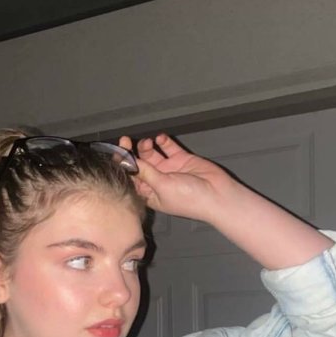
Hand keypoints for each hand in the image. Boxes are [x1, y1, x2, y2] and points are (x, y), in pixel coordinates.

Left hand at [119, 133, 233, 220]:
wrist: (217, 195)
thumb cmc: (188, 199)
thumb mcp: (162, 186)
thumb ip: (145, 173)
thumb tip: (127, 162)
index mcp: (149, 194)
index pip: (131, 178)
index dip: (123, 166)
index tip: (118, 153)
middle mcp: (156, 181)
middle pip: (139, 165)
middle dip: (131, 153)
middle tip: (126, 140)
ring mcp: (169, 170)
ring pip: (152, 155)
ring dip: (146, 147)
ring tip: (147, 142)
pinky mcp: (181, 159)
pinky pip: (169, 148)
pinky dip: (163, 142)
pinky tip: (161, 138)